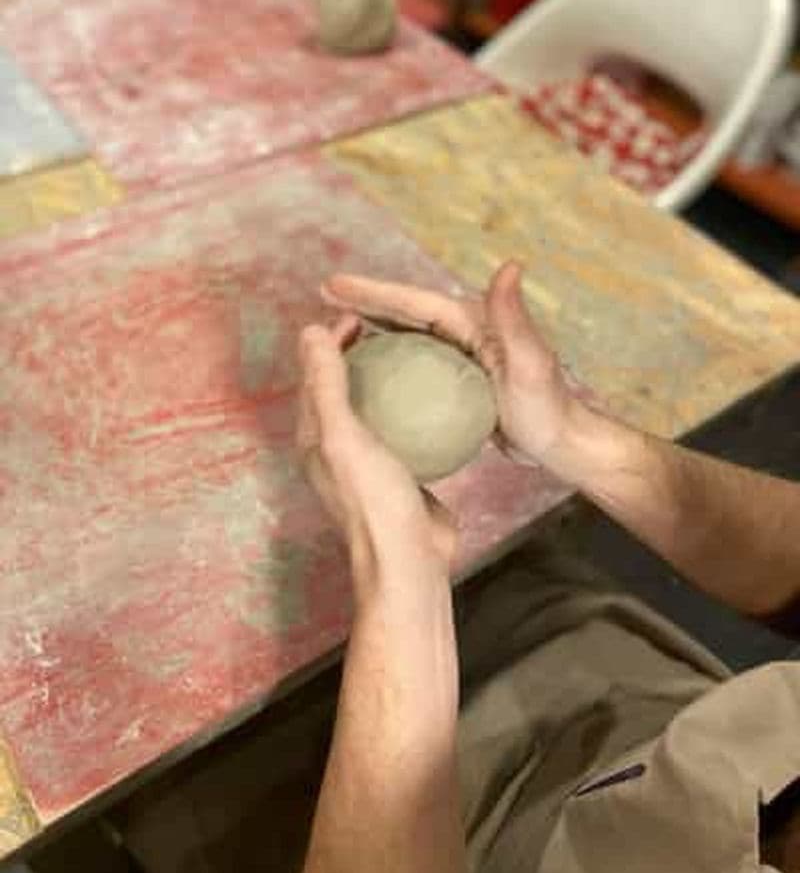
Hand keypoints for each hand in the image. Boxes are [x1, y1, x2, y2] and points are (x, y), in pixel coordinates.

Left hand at [296, 317, 456, 589]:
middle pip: (343, 388)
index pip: (314, 376)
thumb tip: (310, 332)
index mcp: (313, 437)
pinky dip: (417, 407)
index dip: (330, 341)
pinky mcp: (401, 472)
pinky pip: (406, 429)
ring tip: (416, 351)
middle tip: (391, 327)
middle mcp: (336, 448)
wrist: (409, 559)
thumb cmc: (373, 499)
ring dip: (388, 377)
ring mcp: (370, 462)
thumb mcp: (344, 435)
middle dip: (360, 353)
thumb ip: (327, 384)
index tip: (360, 313)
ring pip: (375, 407)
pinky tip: (441, 396)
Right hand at [321, 262, 585, 473]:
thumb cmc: (547, 408)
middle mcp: (465, 330)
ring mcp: (460, 354)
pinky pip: (414, 363)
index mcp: (475, 320)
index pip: (416, 301)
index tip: (335, 285)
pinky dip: (388, 358)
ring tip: (336, 324)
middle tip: (324, 293)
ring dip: (372, 325)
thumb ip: (514, 317)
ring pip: (407, 334)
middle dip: (365, 299)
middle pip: (406, 310)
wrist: (561, 442)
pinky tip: (366, 371)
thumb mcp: (531, 364)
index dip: (374, 291)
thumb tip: (511, 266)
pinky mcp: (458, 379)